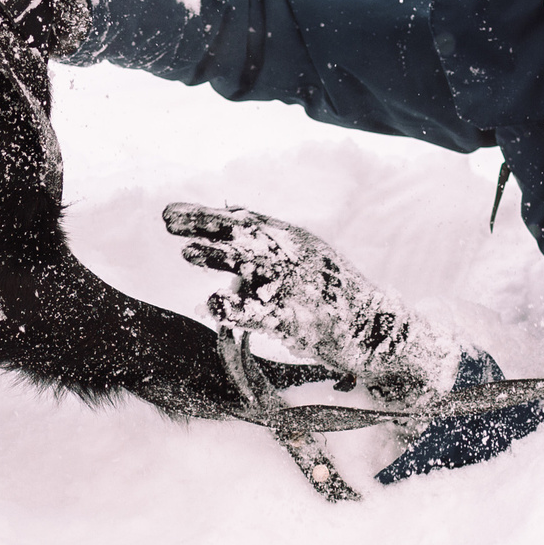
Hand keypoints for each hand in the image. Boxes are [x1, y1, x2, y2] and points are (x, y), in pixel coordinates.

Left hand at [163, 204, 458, 403]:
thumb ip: (269, 241)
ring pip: (253, 267)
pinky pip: (264, 314)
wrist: (375, 331)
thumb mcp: (304, 257)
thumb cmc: (332, 295)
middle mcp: (298, 258)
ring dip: (219, 257)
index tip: (171, 214)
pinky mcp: (304, 321)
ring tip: (186, 252)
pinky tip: (214, 304)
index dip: (207, 216)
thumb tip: (231, 213)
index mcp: (296, 241)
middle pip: (246, 235)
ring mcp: (301, 288)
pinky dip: (238, 308)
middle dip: (206, 226)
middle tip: (168, 220)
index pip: (245, 221)